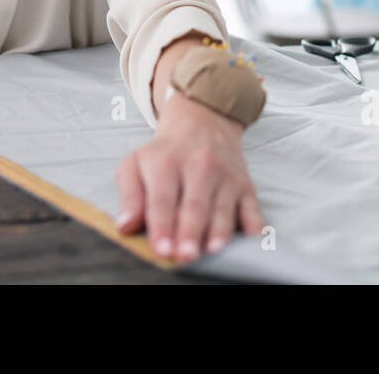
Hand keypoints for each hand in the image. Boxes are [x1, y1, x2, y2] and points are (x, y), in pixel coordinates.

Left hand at [113, 88, 263, 262]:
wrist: (201, 122)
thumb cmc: (163, 153)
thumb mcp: (135, 164)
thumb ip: (130, 196)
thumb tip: (125, 226)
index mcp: (166, 163)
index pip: (162, 199)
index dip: (162, 225)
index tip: (161, 249)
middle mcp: (198, 166)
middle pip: (194, 205)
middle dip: (190, 232)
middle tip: (185, 255)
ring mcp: (225, 176)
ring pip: (223, 208)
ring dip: (219, 230)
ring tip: (212, 249)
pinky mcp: (245, 185)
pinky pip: (252, 207)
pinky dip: (254, 223)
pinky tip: (251, 238)